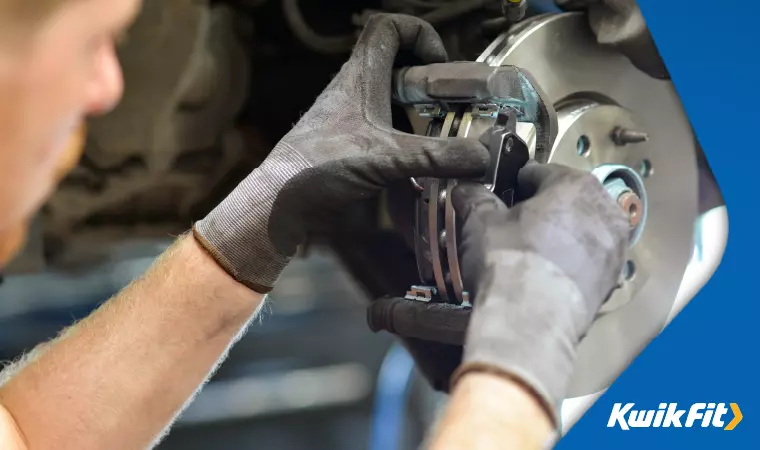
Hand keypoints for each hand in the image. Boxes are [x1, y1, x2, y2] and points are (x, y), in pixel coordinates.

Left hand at [193, 14, 488, 292]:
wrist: (277, 202)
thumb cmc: (321, 166)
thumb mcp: (386, 159)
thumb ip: (436, 156)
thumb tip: (484, 156)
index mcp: (360, 76)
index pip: (388, 26)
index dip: (419, 34)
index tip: (438, 65)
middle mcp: (354, 88)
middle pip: (395, 62)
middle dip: (428, 79)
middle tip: (451, 107)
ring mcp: (349, 115)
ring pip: (390, 96)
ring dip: (418, 110)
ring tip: (443, 135)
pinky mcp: (347, 140)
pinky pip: (384, 125)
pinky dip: (405, 135)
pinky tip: (419, 161)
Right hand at [450, 162, 629, 422]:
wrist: (531, 320)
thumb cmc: (509, 260)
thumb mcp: (479, 221)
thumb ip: (474, 198)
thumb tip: (465, 190)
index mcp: (574, 184)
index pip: (540, 173)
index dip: (515, 185)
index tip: (502, 198)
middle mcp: (604, 210)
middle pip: (568, 202)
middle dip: (544, 211)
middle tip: (514, 228)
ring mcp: (614, 249)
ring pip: (581, 233)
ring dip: (560, 238)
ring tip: (531, 255)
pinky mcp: (611, 282)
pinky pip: (588, 263)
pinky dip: (570, 265)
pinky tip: (544, 278)